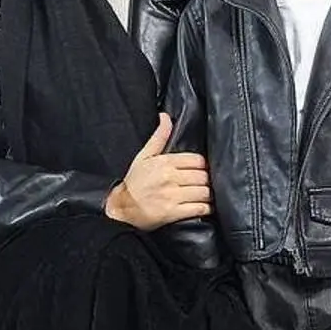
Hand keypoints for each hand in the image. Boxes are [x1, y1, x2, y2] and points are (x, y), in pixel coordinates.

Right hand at [104, 113, 211, 230]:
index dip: (203, 166)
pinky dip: (206, 208)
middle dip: (207, 180)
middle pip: (203, 176)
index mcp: (165, 162)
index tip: (202, 170)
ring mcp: (172, 196)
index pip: (198, 160)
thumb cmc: (134, 182)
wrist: (122, 208)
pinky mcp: (173, 212)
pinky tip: (206, 206)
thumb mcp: (144, 156)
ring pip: (204, 192)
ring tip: (207, 194)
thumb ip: (159, 136)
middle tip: (206, 183)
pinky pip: (199, 208)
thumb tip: (166, 117)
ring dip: (209, 194)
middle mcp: (170, 178)